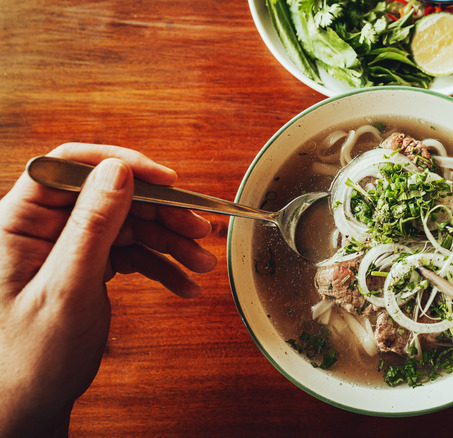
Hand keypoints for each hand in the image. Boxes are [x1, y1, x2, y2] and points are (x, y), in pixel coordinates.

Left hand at [0, 143, 216, 436]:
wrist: (25, 404)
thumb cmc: (26, 358)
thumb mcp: (66, 288)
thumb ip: (91, 226)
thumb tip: (117, 171)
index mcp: (19, 222)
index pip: (69, 167)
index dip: (121, 166)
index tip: (166, 180)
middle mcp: (42, 228)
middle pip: (112, 196)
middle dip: (161, 213)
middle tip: (200, 230)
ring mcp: (66, 246)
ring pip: (129, 224)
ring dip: (170, 242)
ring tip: (201, 263)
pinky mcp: (85, 265)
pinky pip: (131, 253)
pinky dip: (160, 266)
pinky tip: (183, 283)